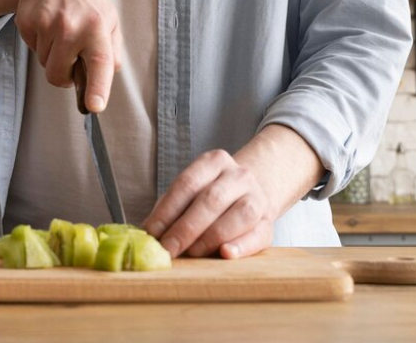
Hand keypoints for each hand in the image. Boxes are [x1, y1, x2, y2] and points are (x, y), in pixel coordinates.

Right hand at [14, 0, 121, 110]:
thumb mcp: (109, 16)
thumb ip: (112, 49)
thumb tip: (108, 75)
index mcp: (98, 27)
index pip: (99, 62)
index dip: (97, 87)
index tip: (94, 106)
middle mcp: (71, 26)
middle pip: (58, 75)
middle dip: (63, 71)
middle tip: (71, 50)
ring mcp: (47, 23)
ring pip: (44, 63)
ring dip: (52, 53)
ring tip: (60, 27)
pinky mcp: (27, 21)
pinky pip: (31, 48)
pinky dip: (39, 41)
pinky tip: (47, 20)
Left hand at [142, 149, 274, 259]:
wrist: (251, 194)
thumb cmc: (211, 197)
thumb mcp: (191, 193)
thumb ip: (170, 210)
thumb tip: (146, 235)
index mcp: (214, 162)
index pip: (187, 184)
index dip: (167, 211)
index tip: (150, 234)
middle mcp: (239, 175)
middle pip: (211, 200)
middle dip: (185, 228)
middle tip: (167, 250)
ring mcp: (257, 197)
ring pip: (237, 216)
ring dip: (210, 238)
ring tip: (191, 254)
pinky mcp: (269, 223)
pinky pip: (257, 235)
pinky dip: (241, 246)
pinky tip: (225, 254)